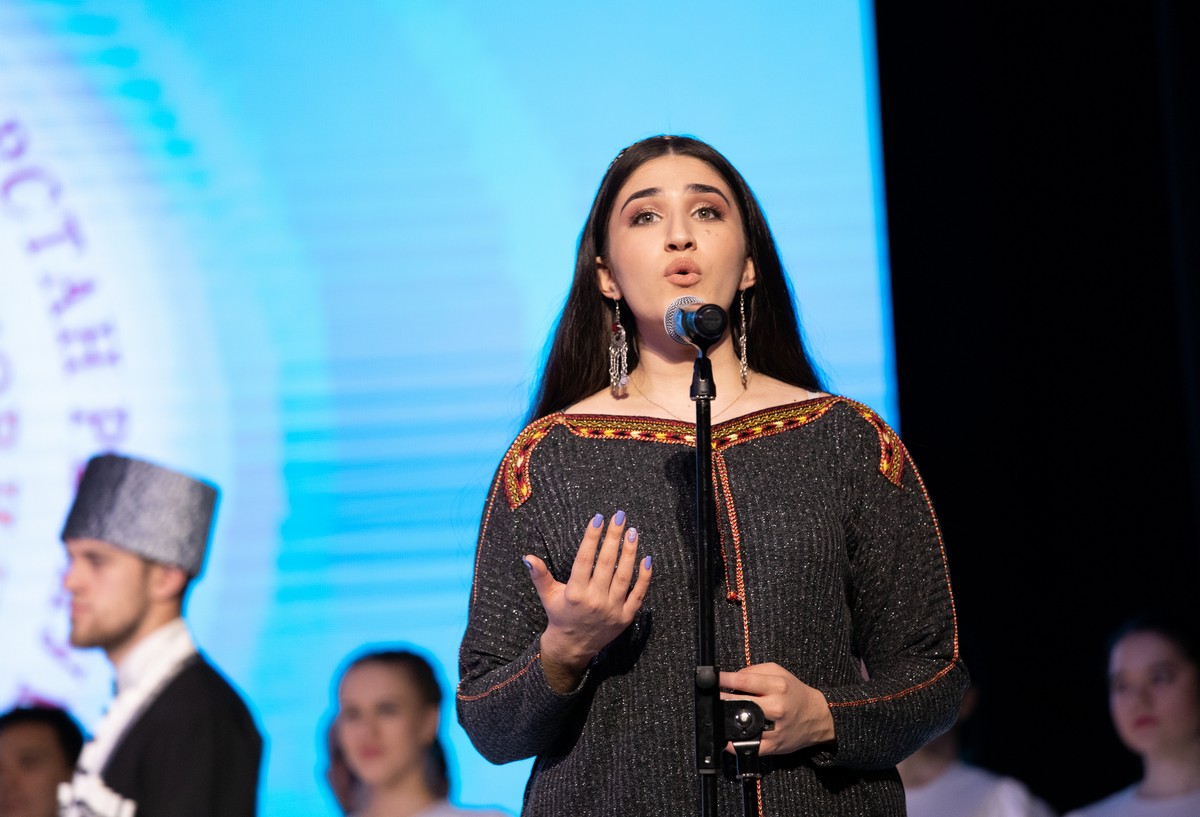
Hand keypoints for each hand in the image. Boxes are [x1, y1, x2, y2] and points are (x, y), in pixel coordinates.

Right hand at [526, 511, 651, 691]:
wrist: (573, 647)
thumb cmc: (560, 615)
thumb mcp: (548, 595)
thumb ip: (539, 575)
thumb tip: (527, 557)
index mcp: (574, 593)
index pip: (585, 559)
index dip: (592, 538)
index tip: (598, 519)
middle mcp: (594, 601)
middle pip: (606, 563)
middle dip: (613, 537)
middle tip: (619, 516)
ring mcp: (612, 610)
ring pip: (624, 576)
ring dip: (630, 552)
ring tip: (632, 531)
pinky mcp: (626, 617)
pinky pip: (638, 594)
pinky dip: (644, 577)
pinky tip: (647, 558)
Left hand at [719, 663, 834, 755]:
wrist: (817, 716)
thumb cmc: (794, 692)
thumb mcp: (779, 672)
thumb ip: (754, 670)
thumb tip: (733, 677)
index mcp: (777, 686)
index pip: (744, 681)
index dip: (724, 680)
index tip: (710, 679)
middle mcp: (776, 707)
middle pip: (741, 703)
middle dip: (722, 700)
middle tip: (710, 698)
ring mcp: (775, 728)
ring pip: (745, 726)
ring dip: (726, 721)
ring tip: (716, 716)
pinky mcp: (774, 745)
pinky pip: (751, 748)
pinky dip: (735, 745)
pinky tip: (725, 739)